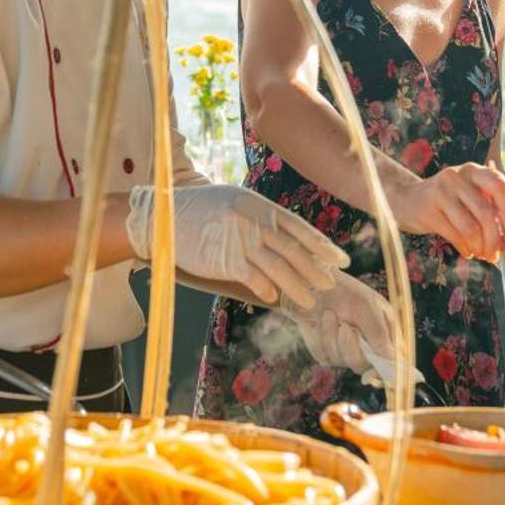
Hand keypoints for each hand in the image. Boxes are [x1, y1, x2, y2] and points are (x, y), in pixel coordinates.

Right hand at [125, 185, 346, 309]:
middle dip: (315, 269)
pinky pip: (252, 277)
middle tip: (331, 285)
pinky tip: (273, 299)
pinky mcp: (223, 258)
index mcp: (259, 206)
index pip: (299, 227)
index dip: (322, 245)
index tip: (340, 260)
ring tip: (310, 301)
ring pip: (277, 266)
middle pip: (292, 249)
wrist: (163, 217)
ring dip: (297, 286)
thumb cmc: (202, 211)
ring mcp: (238, 239)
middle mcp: (252, 220)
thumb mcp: (236, 203)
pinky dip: (265, 289)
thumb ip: (262, 219)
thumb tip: (291, 237)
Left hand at [284, 274, 397, 376]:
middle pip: (363, 367)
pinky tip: (322, 321)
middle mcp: (368, 349)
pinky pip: (324, 355)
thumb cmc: (347, 291)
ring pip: (341, 360)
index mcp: (386, 336)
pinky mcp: (327, 353)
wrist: (316, 285)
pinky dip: (321, 337)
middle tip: (345, 327)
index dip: (383, 370)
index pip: (391, 363)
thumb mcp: (368, 306)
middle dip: (351, 348)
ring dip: (332, 336)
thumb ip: (379, 333)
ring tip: (331, 315)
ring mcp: (346, 353)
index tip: (370, 371)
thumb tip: (391, 359)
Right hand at [387, 163, 504, 258]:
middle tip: (496, 254)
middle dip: (494, 238)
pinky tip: (467, 252)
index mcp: (473, 170)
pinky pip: (455, 236)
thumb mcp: (468, 196)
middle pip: (485, 211)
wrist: (406, 199)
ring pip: (471, 228)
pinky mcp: (429, 211)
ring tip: (482, 255)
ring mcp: (441, 192)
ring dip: (480, 247)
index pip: (498, 184)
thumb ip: (488, 211)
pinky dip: (466, 248)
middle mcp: (457, 177)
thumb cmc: (446, 201)